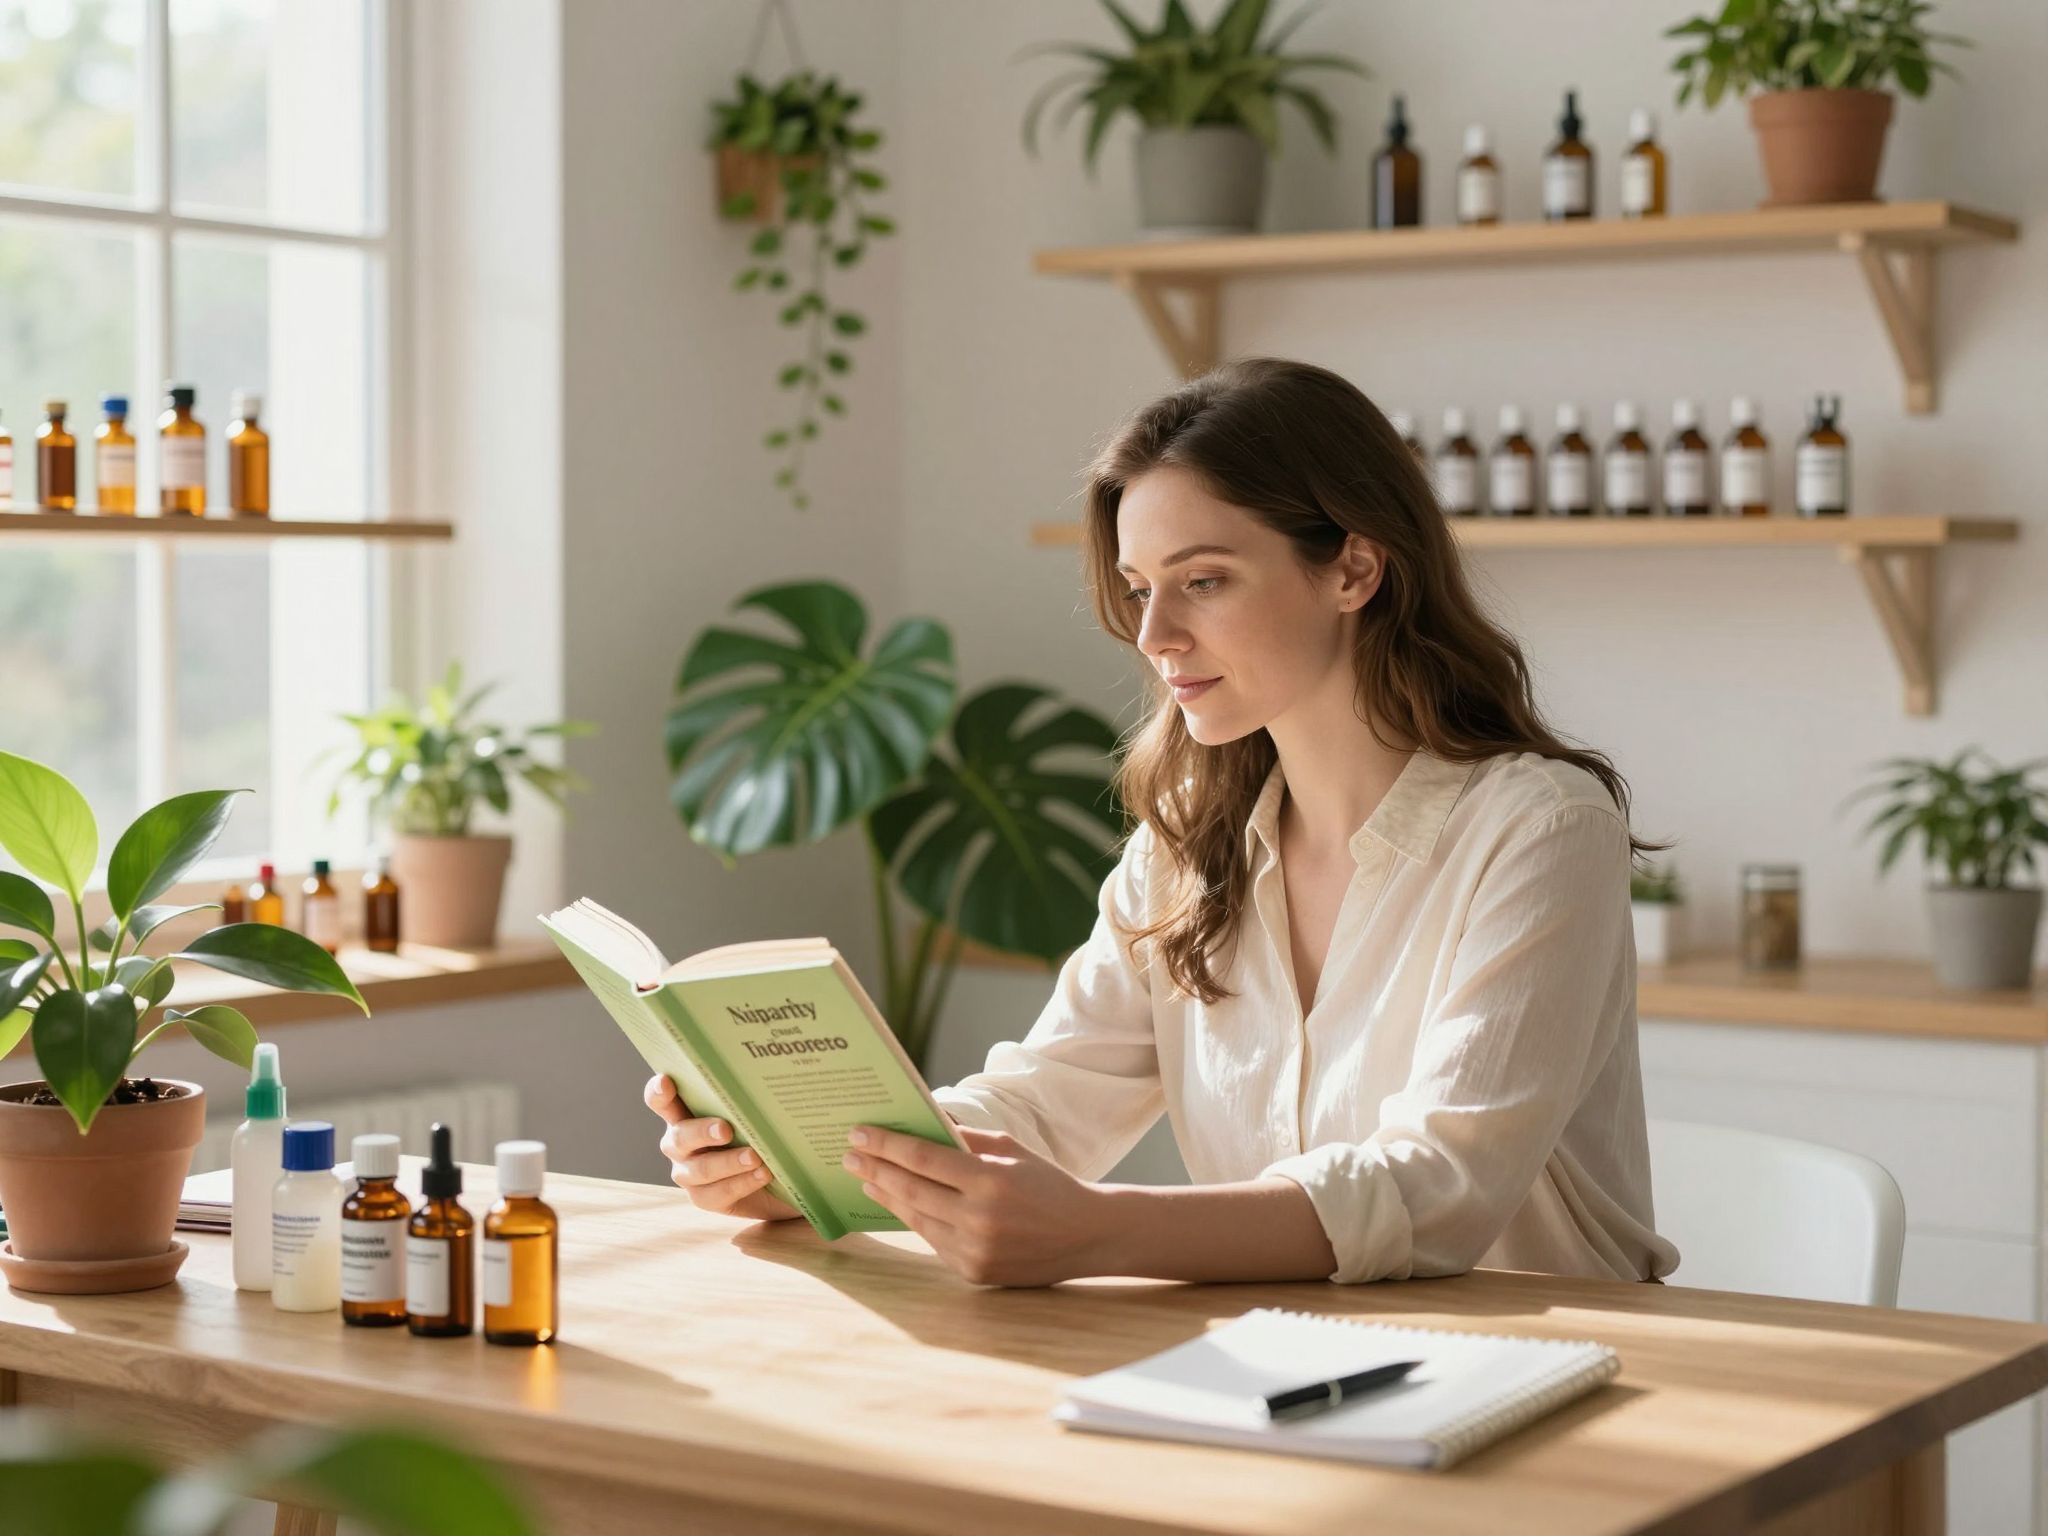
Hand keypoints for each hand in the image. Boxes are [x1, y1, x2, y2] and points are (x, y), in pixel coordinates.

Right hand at [644, 1074, 800, 1222]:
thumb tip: (766, 1081)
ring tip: (754, 1156)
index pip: (661, 1101)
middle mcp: (679, 1143)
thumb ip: (749, 1098)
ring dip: (727, 1162)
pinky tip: (762, 1174)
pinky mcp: (704, 1197)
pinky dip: (741, 1183)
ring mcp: (688, 1172)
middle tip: (726, 1129)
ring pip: (699, 1169)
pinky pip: (716, 1193)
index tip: (666, 1082)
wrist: (779, 1177)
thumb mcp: (755, 1112)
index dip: (658, 1092)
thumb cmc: (762, 1132)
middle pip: (679, 1137)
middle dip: (702, 1132)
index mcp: (685, 1113)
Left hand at [842, 1124, 1115, 1286]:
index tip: (858, 1134)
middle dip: (875, 1169)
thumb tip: (925, 1121)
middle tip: (849, 1155)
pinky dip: (915, 1219)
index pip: (923, 1159)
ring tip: (867, 1179)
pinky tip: (899, 1203)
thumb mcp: (1012, 1148)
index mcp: (991, 1180)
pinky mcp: (974, 1272)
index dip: (886, 1145)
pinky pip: (934, 1241)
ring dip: (887, 1196)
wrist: (1086, 1236)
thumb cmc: (1048, 1183)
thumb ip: (967, 1138)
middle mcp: (980, 1219)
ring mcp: (975, 1250)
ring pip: (917, 1218)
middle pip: (911, 1189)